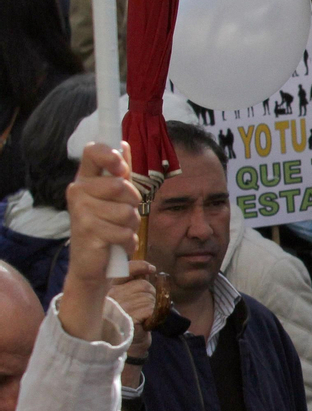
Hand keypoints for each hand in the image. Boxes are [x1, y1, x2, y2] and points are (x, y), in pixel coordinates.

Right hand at [60, 142, 140, 342]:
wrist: (91, 266)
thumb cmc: (105, 228)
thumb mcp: (114, 199)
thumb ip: (119, 174)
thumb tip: (124, 144)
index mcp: (85, 180)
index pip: (93, 152)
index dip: (111, 154)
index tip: (121, 167)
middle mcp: (78, 191)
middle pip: (122, 186)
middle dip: (133, 204)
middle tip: (122, 216)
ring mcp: (81, 211)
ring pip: (128, 211)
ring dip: (131, 226)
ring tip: (117, 231)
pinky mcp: (88, 231)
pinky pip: (126, 232)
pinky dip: (128, 242)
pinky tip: (115, 245)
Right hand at [108, 259, 159, 353]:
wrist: (128, 345)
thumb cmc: (129, 321)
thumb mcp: (128, 300)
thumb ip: (132, 284)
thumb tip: (148, 269)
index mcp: (108, 289)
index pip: (124, 270)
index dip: (140, 266)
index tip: (151, 269)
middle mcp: (110, 295)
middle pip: (143, 285)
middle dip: (151, 295)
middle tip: (147, 307)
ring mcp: (118, 306)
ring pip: (148, 297)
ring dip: (152, 306)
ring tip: (144, 316)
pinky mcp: (127, 316)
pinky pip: (150, 308)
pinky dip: (153, 315)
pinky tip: (146, 321)